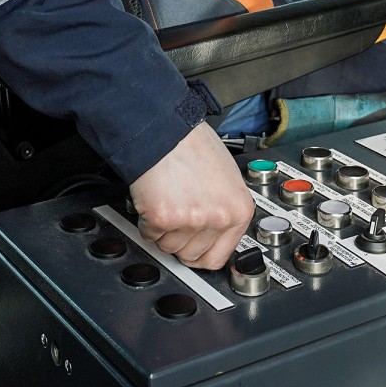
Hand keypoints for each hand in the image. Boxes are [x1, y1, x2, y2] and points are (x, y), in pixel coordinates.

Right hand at [128, 121, 252, 269]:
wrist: (166, 129)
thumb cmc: (193, 145)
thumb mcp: (227, 178)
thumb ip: (224, 208)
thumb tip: (217, 232)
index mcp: (239, 210)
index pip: (220, 257)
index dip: (201, 252)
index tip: (194, 248)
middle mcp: (218, 218)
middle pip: (192, 255)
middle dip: (180, 239)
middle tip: (177, 214)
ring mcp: (191, 220)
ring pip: (168, 247)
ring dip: (163, 229)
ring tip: (168, 199)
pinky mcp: (164, 218)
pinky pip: (149, 234)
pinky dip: (146, 220)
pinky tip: (155, 197)